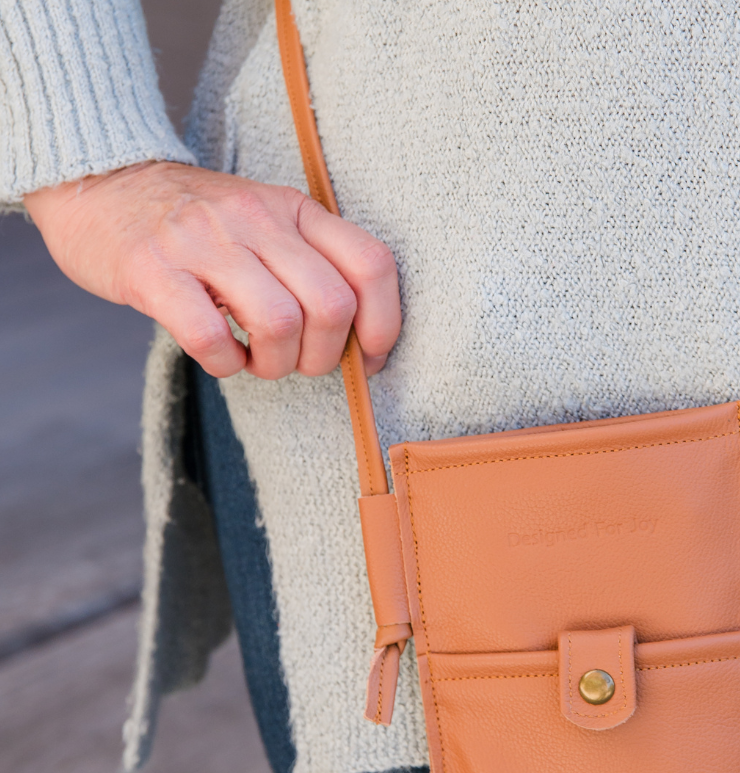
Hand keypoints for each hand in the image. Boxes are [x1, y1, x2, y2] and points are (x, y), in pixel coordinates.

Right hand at [24, 161, 400, 378]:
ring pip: (280, 324)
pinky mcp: (153, 271)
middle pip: (331, 305)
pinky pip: (211, 337)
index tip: (371, 356)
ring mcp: (204, 241)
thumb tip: (364, 343)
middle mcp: (256, 217)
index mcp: (294, 208)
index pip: (371, 264)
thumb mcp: (266, 222)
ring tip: (256, 360)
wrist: (97, 185)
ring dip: (276, 363)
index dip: (385, 324)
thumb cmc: (197, 224)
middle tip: (298, 361)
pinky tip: (221, 356)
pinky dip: (225, 364)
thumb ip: (313, 265)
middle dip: (325, 356)